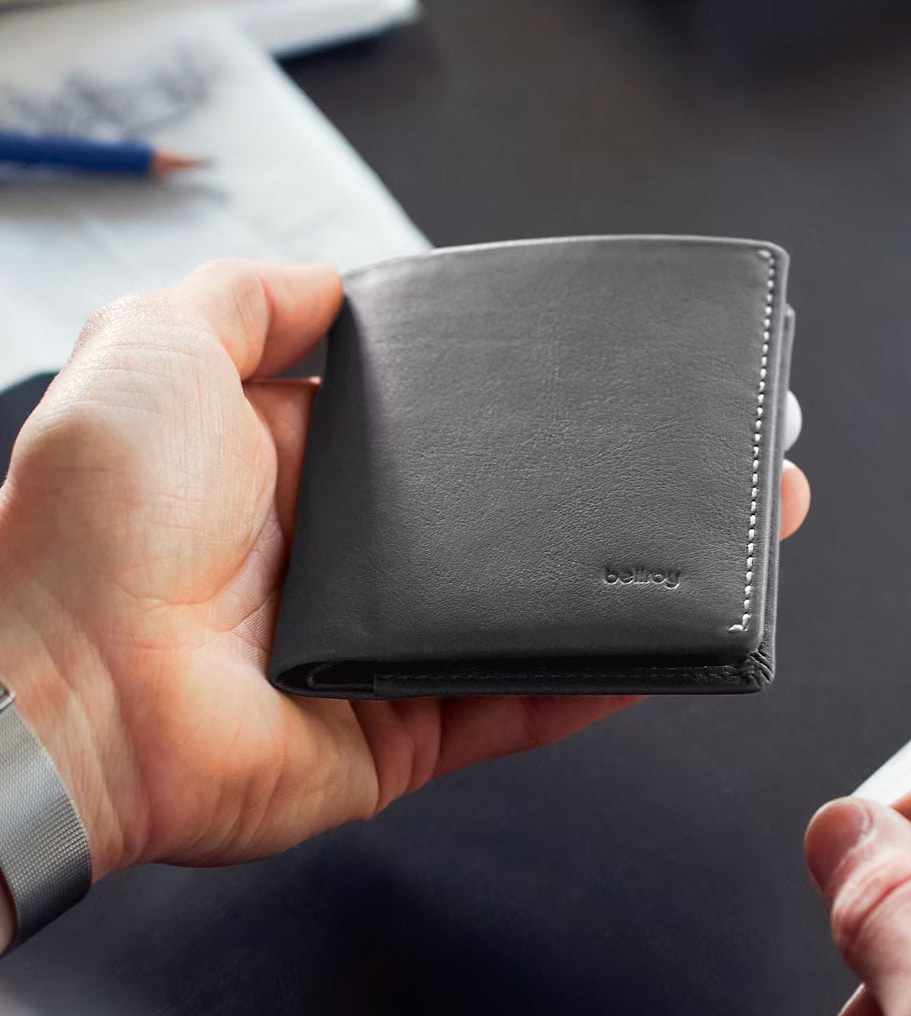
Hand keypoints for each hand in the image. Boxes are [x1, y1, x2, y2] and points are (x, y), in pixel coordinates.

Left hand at [0, 259, 811, 896]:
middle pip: (509, 518)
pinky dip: (599, 679)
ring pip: (536, 613)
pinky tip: (679, 639)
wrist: (64, 691)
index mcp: (300, 464)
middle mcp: (351, 558)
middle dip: (609, 482)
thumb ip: (248, 299)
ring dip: (636, 579)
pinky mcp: (404, 736)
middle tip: (704, 445)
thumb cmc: (90, 524)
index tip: (610, 368)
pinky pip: (519, 706)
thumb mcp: (155, 348)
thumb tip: (340, 279)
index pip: (443, 422)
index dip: (528, 394)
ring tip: (739, 531)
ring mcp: (384, 653)